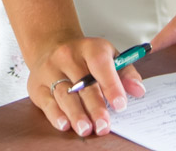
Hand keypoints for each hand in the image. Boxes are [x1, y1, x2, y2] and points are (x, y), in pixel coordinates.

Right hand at [28, 35, 145, 137]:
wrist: (51, 45)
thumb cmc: (85, 56)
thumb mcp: (109, 56)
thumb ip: (126, 73)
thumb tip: (139, 90)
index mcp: (90, 47)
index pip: (101, 64)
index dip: (112, 85)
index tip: (120, 105)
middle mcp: (68, 56)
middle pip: (83, 84)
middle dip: (95, 107)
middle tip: (104, 125)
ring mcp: (50, 70)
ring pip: (65, 94)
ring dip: (76, 114)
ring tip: (86, 129)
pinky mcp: (36, 85)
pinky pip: (47, 102)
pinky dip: (56, 115)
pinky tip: (65, 124)